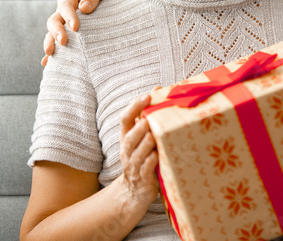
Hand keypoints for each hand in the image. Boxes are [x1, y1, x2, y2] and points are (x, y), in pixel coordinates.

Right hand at [42, 0, 122, 65]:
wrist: (113, 2)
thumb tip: (83, 8)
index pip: (64, 6)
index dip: (68, 16)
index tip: (75, 27)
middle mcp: (62, 13)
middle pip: (53, 21)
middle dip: (55, 32)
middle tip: (63, 42)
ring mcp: (64, 26)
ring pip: (51, 35)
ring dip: (50, 44)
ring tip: (50, 54)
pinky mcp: (68, 37)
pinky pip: (57, 46)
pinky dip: (53, 55)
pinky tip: (47, 63)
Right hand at [117, 94, 159, 208]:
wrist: (134, 193)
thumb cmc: (143, 159)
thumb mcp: (142, 138)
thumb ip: (147, 117)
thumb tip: (157, 89)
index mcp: (127, 138)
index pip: (125, 119)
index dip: (134, 106)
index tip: (147, 95)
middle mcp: (127, 151)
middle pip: (129, 137)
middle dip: (139, 127)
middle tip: (149, 118)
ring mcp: (134, 166)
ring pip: (137, 154)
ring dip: (145, 144)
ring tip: (153, 135)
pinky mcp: (143, 180)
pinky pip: (145, 170)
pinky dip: (150, 162)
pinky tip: (156, 156)